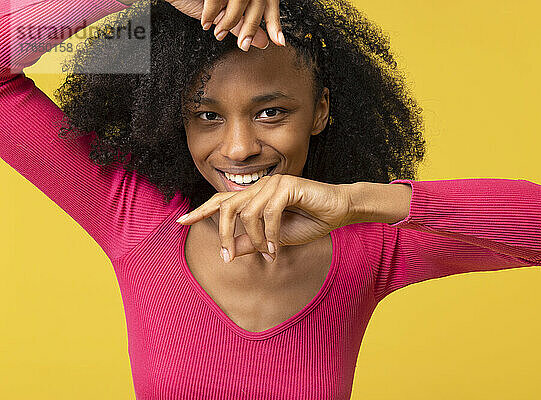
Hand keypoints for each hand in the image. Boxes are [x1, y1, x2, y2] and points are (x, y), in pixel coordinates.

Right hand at [166, 0, 284, 50]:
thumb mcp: (222, 14)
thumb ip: (242, 26)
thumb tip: (263, 42)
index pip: (267, 3)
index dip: (275, 23)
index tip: (279, 42)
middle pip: (257, 3)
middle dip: (252, 28)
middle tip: (243, 46)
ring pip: (239, 1)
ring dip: (229, 21)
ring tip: (218, 33)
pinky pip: (216, 0)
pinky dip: (210, 14)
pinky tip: (205, 22)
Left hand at [176, 174, 352, 262]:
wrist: (337, 212)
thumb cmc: (308, 222)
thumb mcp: (273, 240)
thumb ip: (249, 243)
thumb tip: (228, 253)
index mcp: (253, 196)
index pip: (221, 202)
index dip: (201, 211)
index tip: (181, 222)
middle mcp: (259, 186)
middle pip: (226, 208)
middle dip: (223, 234)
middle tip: (227, 257)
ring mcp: (272, 183)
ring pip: (247, 214)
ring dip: (254, 240)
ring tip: (268, 253)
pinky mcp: (286, 185)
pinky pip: (268, 214)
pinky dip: (270, 235)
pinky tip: (276, 248)